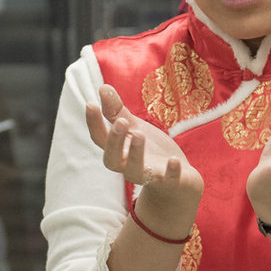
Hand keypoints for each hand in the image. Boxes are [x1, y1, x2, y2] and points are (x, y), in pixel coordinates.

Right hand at [87, 86, 203, 240]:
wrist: (180, 179)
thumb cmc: (152, 152)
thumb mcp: (135, 128)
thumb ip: (117, 112)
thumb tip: (102, 87)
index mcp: (119, 150)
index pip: (100, 139)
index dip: (93, 123)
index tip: (91, 104)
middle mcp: (129, 166)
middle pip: (112, 160)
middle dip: (114, 141)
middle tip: (121, 122)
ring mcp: (148, 176)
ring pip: (134, 173)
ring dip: (135, 155)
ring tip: (139, 135)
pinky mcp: (169, 183)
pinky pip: (167, 181)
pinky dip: (170, 173)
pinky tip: (173, 160)